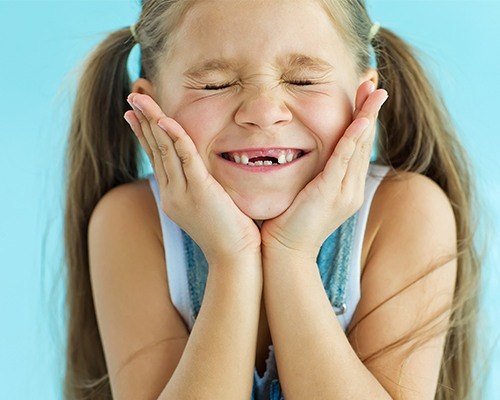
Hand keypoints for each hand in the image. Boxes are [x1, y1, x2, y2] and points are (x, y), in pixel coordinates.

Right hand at [124, 93, 261, 264]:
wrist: (235, 259)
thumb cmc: (230, 234)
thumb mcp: (211, 208)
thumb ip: (203, 189)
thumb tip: (205, 176)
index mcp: (174, 196)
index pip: (158, 158)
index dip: (146, 134)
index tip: (135, 114)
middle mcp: (173, 193)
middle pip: (155, 149)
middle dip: (143, 121)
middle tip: (132, 96)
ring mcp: (182, 193)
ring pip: (164, 150)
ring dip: (151, 121)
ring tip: (138, 99)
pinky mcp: (200, 192)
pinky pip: (184, 159)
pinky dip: (174, 137)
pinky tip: (163, 120)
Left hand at [260, 81, 388, 259]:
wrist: (285, 254)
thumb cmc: (286, 225)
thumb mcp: (301, 195)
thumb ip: (307, 176)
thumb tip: (298, 157)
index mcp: (343, 189)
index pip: (354, 148)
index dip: (360, 121)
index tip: (362, 97)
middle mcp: (350, 189)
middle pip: (362, 143)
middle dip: (369, 111)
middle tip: (374, 84)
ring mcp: (343, 192)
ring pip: (358, 147)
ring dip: (367, 116)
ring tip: (374, 90)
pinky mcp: (329, 193)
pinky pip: (343, 161)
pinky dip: (353, 138)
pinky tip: (360, 119)